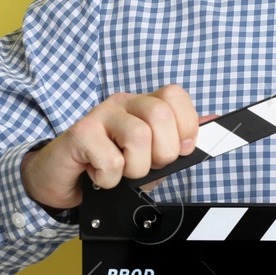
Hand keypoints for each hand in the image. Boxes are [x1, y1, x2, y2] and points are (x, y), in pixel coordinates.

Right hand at [19, 85, 216, 208]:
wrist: (61, 180)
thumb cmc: (107, 166)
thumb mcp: (150, 157)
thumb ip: (179, 140)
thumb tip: (214, 122)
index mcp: (143, 104)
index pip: (175, 95)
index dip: (186, 124)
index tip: (181, 149)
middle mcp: (123, 102)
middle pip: (160, 115)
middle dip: (162, 154)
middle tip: (145, 165)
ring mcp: (100, 114)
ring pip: (139, 138)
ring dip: (135, 169)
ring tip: (120, 172)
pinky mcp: (80, 133)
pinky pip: (112, 160)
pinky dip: (111, 178)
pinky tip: (99, 175)